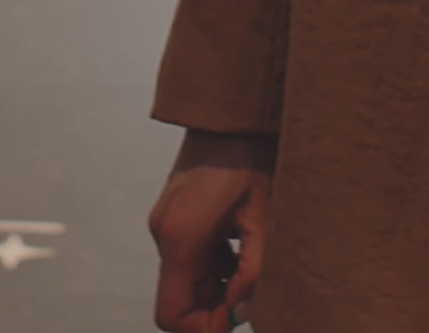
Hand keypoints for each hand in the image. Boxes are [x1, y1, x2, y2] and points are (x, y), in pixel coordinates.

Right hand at [148, 129, 275, 331]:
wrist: (231, 116)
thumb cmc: (251, 162)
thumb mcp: (263, 220)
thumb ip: (253, 271)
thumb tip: (243, 312)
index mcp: (182, 238)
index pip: (171, 314)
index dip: (203, 327)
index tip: (236, 315)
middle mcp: (165, 234)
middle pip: (179, 300)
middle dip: (214, 308)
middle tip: (251, 294)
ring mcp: (165, 224)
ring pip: (185, 281)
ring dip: (216, 286)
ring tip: (250, 263)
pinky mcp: (173, 218)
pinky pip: (188, 259)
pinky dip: (213, 267)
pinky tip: (240, 248)